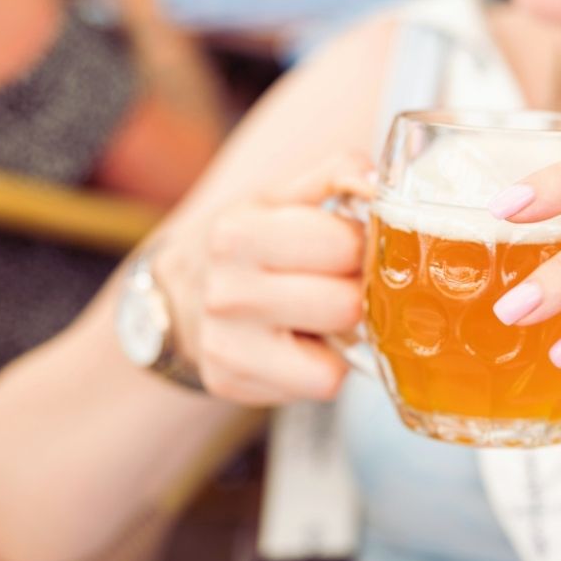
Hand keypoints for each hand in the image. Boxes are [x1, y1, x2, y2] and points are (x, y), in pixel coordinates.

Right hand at [154, 153, 373, 403]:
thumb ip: (335, 174)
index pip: (345, 246)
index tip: (352, 245)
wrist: (181, 296)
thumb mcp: (280, 197)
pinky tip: (301, 346)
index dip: (364, 246)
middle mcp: (226, 293)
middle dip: (357, 294)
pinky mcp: (232, 383)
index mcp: (239, 234)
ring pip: (335, 359)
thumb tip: (380, 184)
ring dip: (341, 338)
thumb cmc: (247, 245)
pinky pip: (319, 385)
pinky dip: (322, 368)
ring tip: (319, 316)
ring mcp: (225, 345)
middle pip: (346, 305)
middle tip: (340, 284)